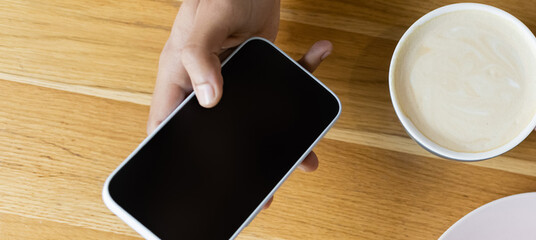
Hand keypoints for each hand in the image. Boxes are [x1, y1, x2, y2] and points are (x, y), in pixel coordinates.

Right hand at [148, 0, 332, 206]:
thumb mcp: (203, 26)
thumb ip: (199, 59)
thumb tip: (211, 99)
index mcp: (180, 79)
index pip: (168, 126)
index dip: (178, 157)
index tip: (200, 185)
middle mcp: (207, 82)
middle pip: (220, 132)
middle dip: (243, 161)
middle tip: (266, 190)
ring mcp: (237, 76)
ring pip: (258, 115)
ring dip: (285, 134)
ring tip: (308, 156)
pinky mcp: (263, 64)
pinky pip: (286, 77)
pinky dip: (306, 69)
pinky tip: (320, 55)